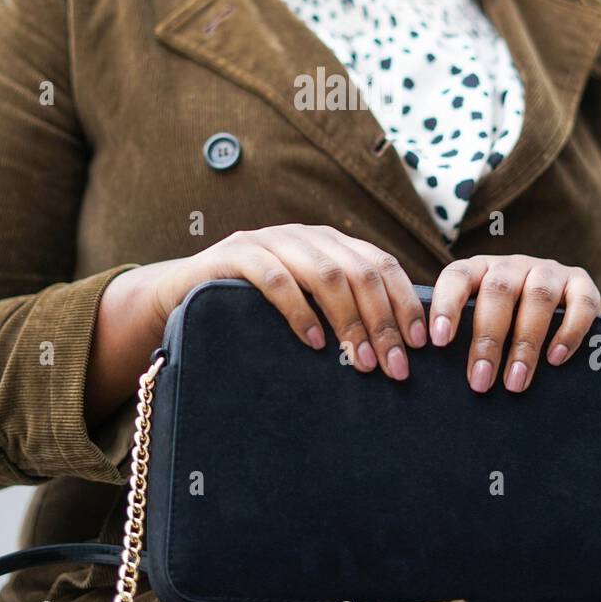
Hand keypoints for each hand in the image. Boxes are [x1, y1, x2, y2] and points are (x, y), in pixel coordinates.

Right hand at [149, 223, 427, 381]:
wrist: (179, 294)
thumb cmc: (251, 308)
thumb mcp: (303, 305)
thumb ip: (341, 311)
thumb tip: (397, 348)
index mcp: (329, 243)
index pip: (381, 265)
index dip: (404, 302)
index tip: (421, 344)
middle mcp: (305, 236)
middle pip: (360, 271)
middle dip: (382, 321)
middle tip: (394, 365)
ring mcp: (269, 240)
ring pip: (326, 273)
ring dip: (349, 321)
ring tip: (360, 361)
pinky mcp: (235, 255)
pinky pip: (275, 278)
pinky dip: (298, 311)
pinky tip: (313, 342)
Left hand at [428, 255, 600, 393]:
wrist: (560, 305)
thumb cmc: (506, 322)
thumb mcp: (482, 319)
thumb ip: (465, 336)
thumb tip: (444, 376)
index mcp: (480, 269)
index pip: (457, 277)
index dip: (446, 306)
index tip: (438, 340)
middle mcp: (513, 265)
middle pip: (498, 292)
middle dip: (488, 340)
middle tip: (480, 381)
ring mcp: (549, 271)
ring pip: (538, 298)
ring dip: (525, 344)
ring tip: (515, 382)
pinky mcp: (582, 283)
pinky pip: (580, 303)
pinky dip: (568, 332)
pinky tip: (556, 360)